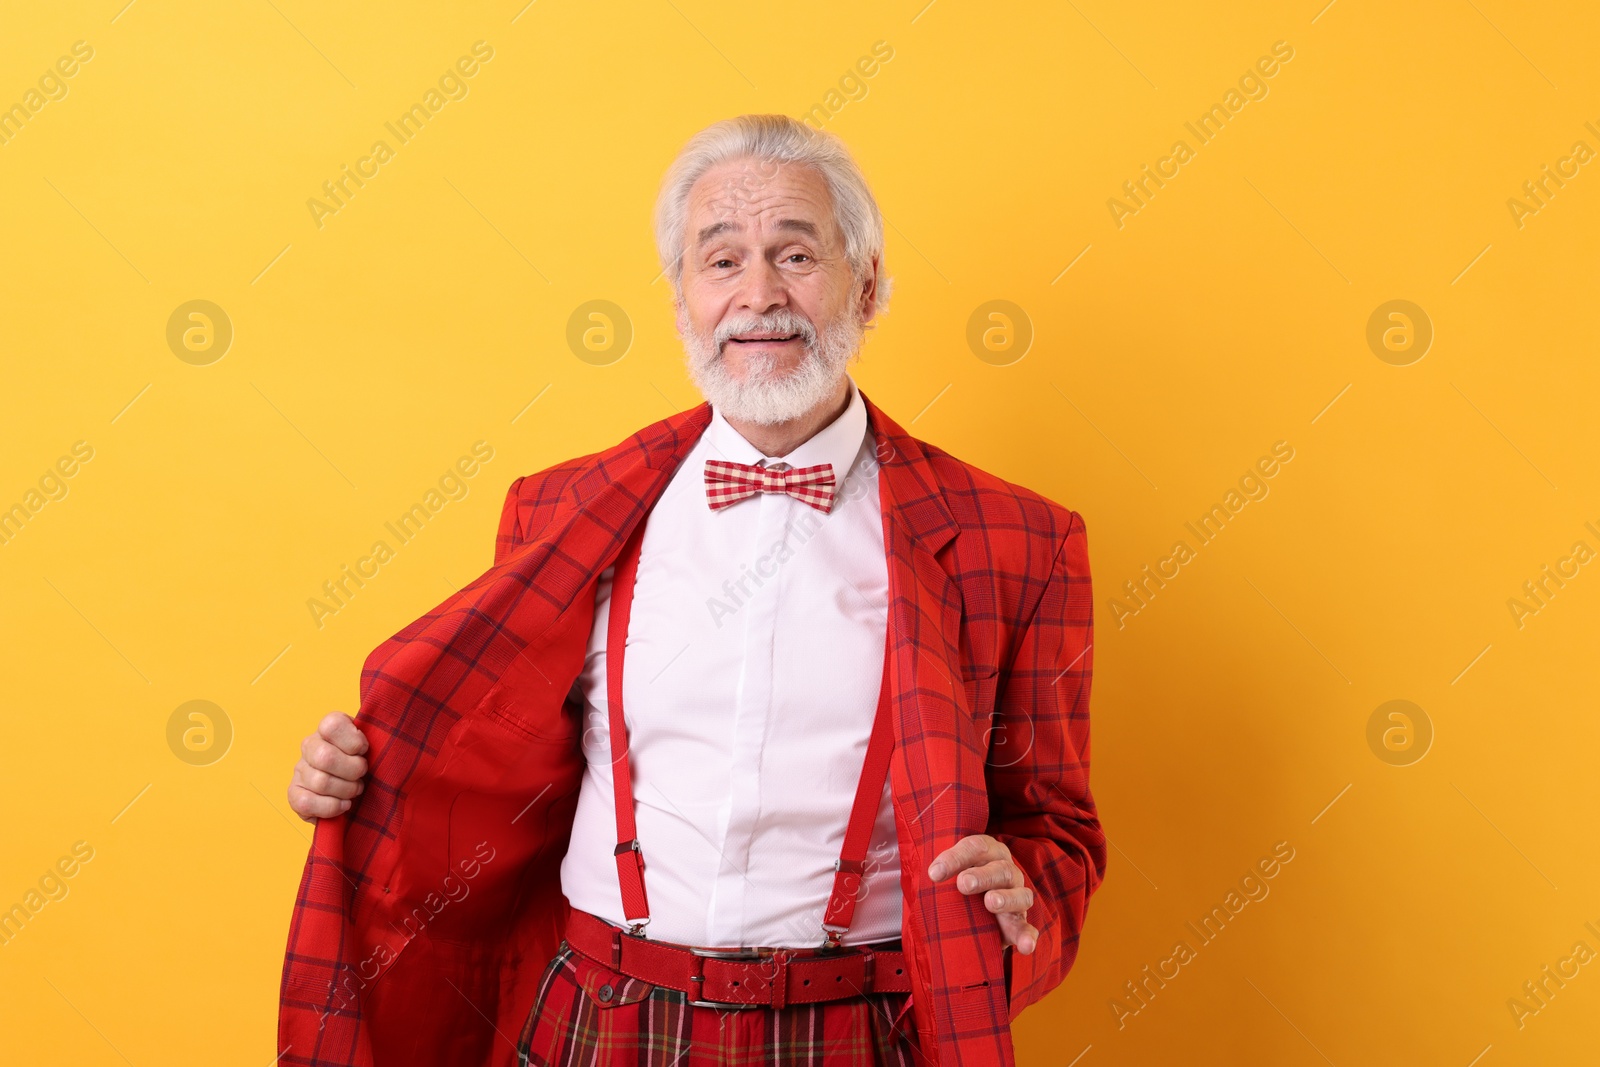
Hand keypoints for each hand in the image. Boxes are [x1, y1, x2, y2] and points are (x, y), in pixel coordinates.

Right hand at [287, 712, 368, 821]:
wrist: (352, 786)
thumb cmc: (364, 762)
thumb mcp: (373, 744)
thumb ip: (377, 735)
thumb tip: (384, 735)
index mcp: (329, 728)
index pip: (332, 725)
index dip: (353, 741)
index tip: (364, 750)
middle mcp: (310, 745)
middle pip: (325, 757)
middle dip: (353, 770)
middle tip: (362, 775)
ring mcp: (300, 770)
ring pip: (320, 782)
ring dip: (346, 790)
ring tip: (355, 790)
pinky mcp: (294, 794)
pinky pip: (306, 803)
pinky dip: (331, 807)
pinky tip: (344, 804)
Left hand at [928, 834, 1037, 953]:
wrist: (970, 913)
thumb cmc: (955, 886)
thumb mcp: (948, 874)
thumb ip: (942, 871)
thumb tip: (933, 873)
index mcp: (989, 853)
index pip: (976, 848)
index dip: (956, 858)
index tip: (934, 873)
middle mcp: (1007, 871)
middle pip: (1001, 869)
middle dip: (983, 876)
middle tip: (963, 884)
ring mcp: (1017, 896)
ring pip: (1021, 895)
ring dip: (1006, 898)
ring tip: (990, 902)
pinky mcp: (1019, 923)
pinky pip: (1028, 929)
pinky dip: (1027, 936)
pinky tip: (1025, 946)